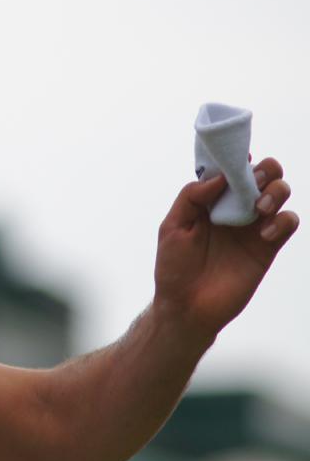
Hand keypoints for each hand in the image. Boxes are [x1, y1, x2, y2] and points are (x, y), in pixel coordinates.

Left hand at [153, 158, 297, 341]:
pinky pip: (288, 224)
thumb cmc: (174, 266)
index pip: (229, 169)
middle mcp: (234, 208)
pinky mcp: (267, 248)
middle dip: (264, 169)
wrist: (187, 306)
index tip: (238, 154)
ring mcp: (252, 226)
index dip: (235, 156)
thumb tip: (219, 177)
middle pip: (262, 174)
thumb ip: (191, 197)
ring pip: (279, 193)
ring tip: (259, 207)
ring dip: (275, 191)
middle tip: (253, 181)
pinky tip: (265, 233)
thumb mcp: (172, 226)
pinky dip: (283, 220)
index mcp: (209, 199)